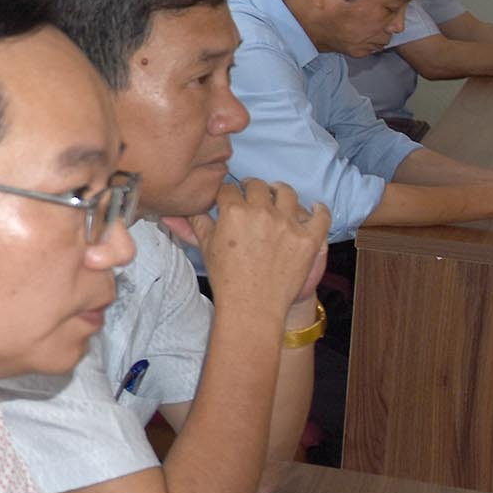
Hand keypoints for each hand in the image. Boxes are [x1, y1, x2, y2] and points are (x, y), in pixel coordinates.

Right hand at [172, 178, 330, 322]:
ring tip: (278, 196)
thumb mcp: (206, 248)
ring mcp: (289, 224)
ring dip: (281, 192)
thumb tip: (170, 212)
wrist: (253, 307)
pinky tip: (313, 208)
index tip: (228, 198)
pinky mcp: (310, 238)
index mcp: (234, 212)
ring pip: (288, 193)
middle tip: (251, 196)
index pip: (229, 188)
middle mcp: (263, 212)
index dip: (227, 193)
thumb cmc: (226, 279)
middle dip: (252, 188)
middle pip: (258, 185)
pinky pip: (321, 214)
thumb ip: (193, 224)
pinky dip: (318, 209)